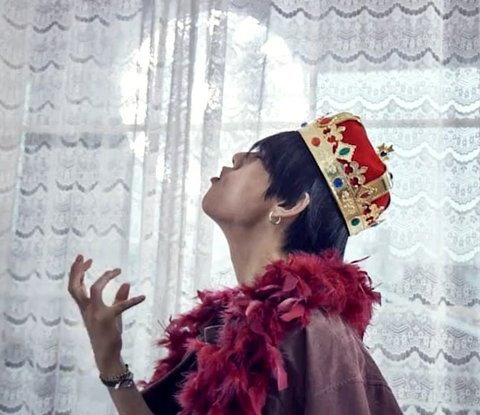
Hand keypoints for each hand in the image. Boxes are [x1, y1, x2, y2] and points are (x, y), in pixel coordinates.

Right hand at [68, 254, 145, 371]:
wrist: (107, 355)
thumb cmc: (108, 333)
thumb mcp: (113, 313)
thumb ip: (119, 298)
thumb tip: (127, 283)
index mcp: (85, 308)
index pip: (74, 287)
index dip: (76, 272)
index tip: (83, 260)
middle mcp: (86, 310)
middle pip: (75, 287)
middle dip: (78, 271)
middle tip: (85, 258)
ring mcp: (96, 314)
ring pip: (95, 290)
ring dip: (105, 278)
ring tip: (117, 271)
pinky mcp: (108, 320)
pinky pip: (120, 306)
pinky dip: (132, 300)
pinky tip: (142, 297)